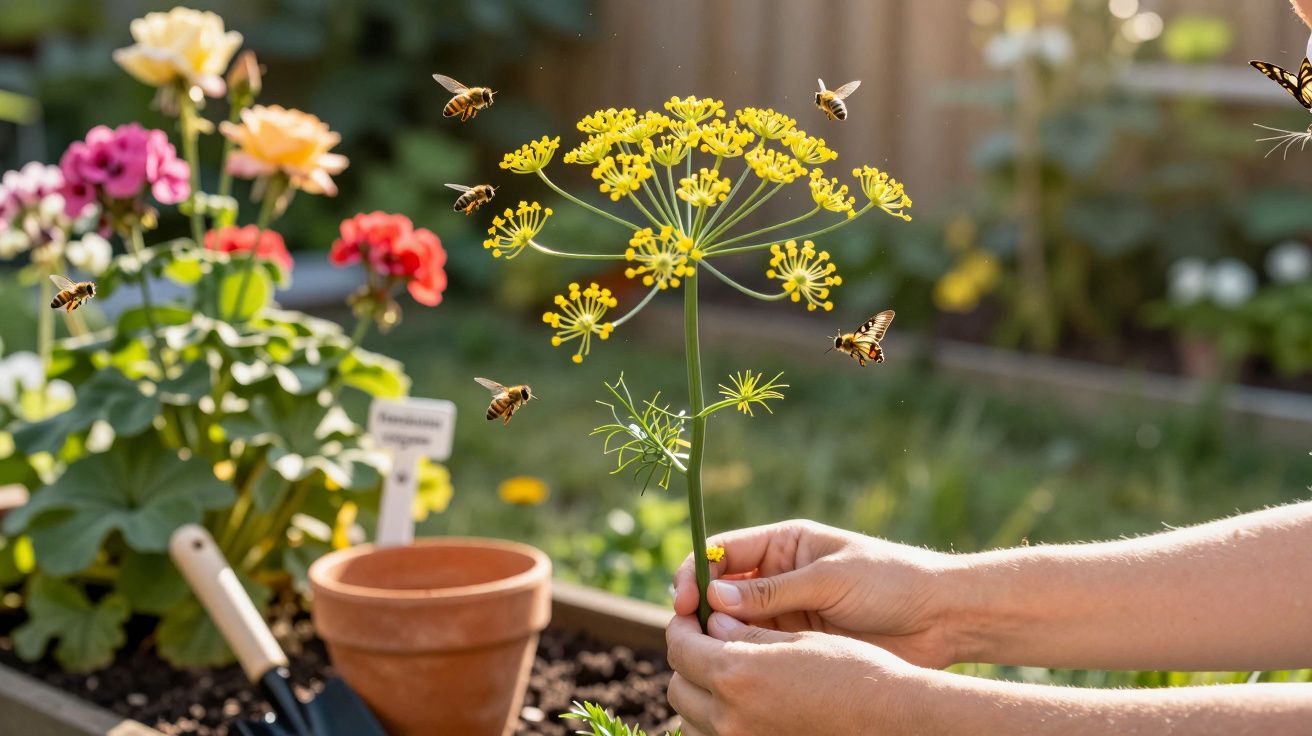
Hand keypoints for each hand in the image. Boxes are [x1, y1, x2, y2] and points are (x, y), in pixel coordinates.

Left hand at [666, 612, 928, 735]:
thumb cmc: (854, 671)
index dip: (682, 626)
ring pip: (690, 720)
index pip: (680, 646)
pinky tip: (743, 710)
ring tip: (728, 680)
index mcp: (737, 673)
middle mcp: (730, 716)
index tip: (693, 618)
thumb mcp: (799, 639)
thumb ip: (748, 632)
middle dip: (689, 662)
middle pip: (678, 686)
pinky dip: (715, 726)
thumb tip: (713, 622)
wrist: (894, 721)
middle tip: (711, 646)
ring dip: (699, 697)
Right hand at [672, 520, 958, 666]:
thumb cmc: (890, 581)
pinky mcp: (797, 641)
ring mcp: (785, 610)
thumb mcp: (829, 579)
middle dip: (698, 608)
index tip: (683, 599)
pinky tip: (733, 668)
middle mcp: (777, 575)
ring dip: (717, 635)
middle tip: (686, 632)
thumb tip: (713, 597)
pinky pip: (757, 647)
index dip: (696, 572)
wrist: (940, 616)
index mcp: (783, 543)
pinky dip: (741, 656)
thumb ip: (773, 591)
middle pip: (720, 588)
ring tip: (710, 653)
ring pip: (733, 622)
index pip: (722, 552)